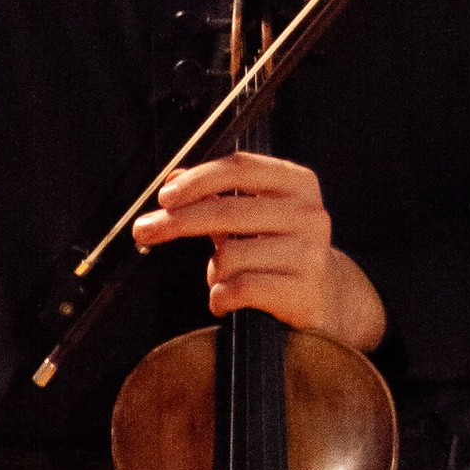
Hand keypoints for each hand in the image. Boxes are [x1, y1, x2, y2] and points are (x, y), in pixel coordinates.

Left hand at [133, 152, 385, 347]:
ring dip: (213, 272)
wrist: (326, 300)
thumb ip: (217, 195)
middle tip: (143, 231)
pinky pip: (239, 290)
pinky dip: (220, 298)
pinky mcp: (303, 291)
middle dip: (176, 222)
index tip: (164, 196)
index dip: (197, 179)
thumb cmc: (281, 252)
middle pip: (226, 210)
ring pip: (228, 256)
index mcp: (298, 183)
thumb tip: (173, 178)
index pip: (239, 168)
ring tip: (223, 279)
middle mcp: (308, 213)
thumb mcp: (255, 216)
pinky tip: (225, 301)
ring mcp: (309, 252)